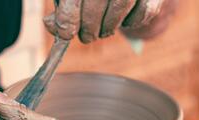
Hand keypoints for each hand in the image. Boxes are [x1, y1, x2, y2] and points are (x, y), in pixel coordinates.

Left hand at [44, 0, 164, 42]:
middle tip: (86, 37)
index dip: (68, 19)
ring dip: (108, 26)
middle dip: (89, 26)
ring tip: (103, 31)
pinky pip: (145, 10)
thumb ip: (63, 8)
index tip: (66, 34)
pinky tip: (123, 22)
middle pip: (97, 0)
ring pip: (121, 4)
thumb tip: (53, 26)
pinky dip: (133, 22)